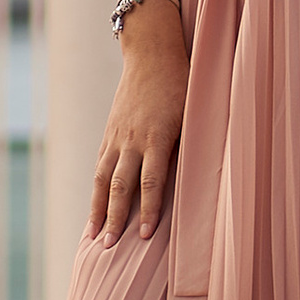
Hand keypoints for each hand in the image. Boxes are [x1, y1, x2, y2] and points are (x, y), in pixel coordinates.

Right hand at [90, 0, 188, 242]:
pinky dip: (95, 190)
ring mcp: (117, 136)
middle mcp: (132, 139)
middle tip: (109, 247)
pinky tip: (93, 208)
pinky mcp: (110, 133)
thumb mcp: (195, 110)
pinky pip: (99, 166)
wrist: (151, 52)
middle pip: (120, 186)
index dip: (149, 210)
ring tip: (94, 236)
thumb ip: (194, 143)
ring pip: (102, 179)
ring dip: (97, 210)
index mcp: (157, 136)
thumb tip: (206, 177)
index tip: (146, 236)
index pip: (152, 182)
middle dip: (115, 218)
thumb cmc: (182, 82)